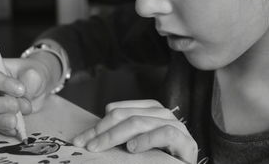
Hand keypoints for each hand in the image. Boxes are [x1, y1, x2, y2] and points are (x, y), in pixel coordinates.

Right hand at [0, 54, 59, 135]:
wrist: (37, 85)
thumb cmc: (32, 74)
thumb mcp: (34, 74)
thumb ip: (28, 84)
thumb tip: (21, 100)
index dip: (1, 83)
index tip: (20, 89)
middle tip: (15, 107)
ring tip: (15, 122)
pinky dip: (4, 128)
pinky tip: (15, 129)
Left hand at [72, 100, 197, 163]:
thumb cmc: (156, 160)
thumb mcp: (133, 145)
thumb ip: (119, 136)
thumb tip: (89, 137)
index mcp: (149, 110)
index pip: (118, 111)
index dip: (98, 125)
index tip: (81, 139)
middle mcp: (163, 114)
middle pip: (126, 115)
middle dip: (103, 131)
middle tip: (88, 145)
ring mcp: (177, 127)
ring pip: (141, 122)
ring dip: (117, 135)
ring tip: (102, 147)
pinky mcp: (187, 142)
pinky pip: (165, 133)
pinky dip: (146, 139)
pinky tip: (133, 148)